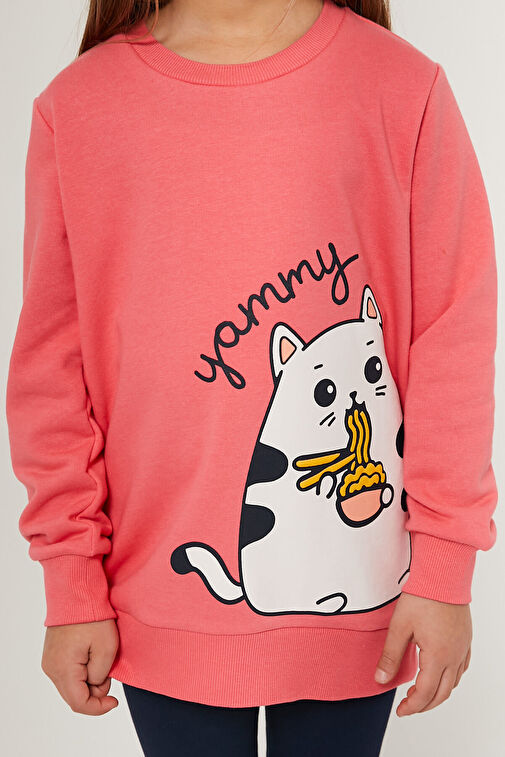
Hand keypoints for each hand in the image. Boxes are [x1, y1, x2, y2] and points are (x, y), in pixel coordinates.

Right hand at [41, 619, 118, 715]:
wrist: (77, 593)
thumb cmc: (93, 617)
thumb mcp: (107, 648)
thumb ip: (100, 676)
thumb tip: (95, 685)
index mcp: (63, 670)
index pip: (79, 703)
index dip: (98, 708)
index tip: (114, 701)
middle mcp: (51, 669)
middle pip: (74, 696)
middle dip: (95, 692)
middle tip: (110, 674)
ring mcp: (49, 661)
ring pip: (71, 686)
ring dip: (88, 682)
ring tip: (101, 660)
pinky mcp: (52, 655)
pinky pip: (67, 674)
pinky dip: (81, 673)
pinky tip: (92, 657)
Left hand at [374, 593, 471, 715]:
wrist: (442, 575)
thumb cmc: (422, 596)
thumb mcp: (400, 627)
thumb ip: (390, 656)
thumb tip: (380, 679)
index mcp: (438, 656)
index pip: (426, 693)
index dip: (412, 706)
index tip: (401, 710)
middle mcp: (454, 655)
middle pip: (442, 693)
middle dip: (425, 704)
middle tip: (408, 706)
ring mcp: (463, 647)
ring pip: (454, 682)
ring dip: (438, 693)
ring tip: (420, 691)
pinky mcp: (465, 638)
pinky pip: (462, 667)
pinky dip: (450, 678)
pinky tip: (440, 674)